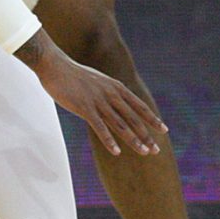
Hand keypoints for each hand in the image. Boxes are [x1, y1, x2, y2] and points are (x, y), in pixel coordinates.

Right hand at [16, 29, 166, 155]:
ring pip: (120, 124)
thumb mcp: (98, 81)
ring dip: (133, 140)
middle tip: (156, 150)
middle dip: (146, 135)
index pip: (139, 105)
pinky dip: (109, 140)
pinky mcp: (84, 107)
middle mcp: (110, 94)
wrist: (56, 66)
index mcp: (115, 87)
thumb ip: (109, 92)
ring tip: (144, 152)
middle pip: (133, 118)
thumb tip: (117, 102)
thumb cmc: (75, 75)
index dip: (152, 118)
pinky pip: (99, 127)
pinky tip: (116, 152)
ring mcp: (98, 101)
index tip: (164, 130)